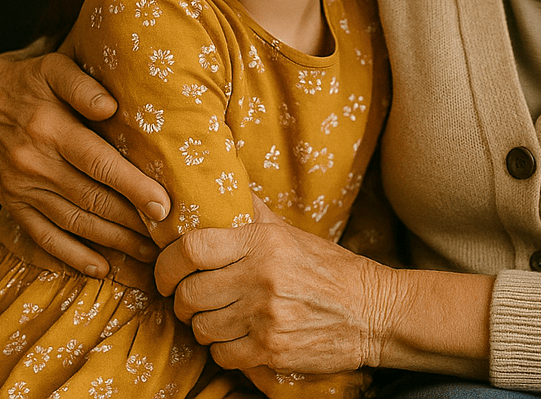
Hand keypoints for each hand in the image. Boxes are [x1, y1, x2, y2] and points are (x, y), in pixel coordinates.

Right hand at [0, 44, 171, 274]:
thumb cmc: (33, 80)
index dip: (132, 187)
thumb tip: (110, 107)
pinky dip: (71, 256)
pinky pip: (42, 236)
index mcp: (49, 128)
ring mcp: (20, 188)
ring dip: (111, 243)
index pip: (98, 163)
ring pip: (72, 222)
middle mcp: (32, 163)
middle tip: (169, 238)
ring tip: (148, 255)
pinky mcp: (12, 203)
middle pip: (90, 199)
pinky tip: (101, 269)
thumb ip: (82, 86)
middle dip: (132, 222)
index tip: (163, 207)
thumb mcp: (55, 67)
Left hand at [155, 197, 400, 374]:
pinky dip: (224, 350)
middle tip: (193, 298)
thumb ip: (252, 215)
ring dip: (204, 326)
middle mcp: (261, 278)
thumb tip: (219, 185)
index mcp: (263, 243)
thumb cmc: (329, 269)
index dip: (166, 263)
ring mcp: (266, 318)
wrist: (373, 311)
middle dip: (183, 300)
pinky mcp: (272, 350)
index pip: (191, 247)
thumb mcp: (291, 233)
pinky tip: (238, 338)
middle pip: (189, 293)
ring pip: (201, 328)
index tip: (166, 273)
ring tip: (221, 318)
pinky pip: (222, 355)